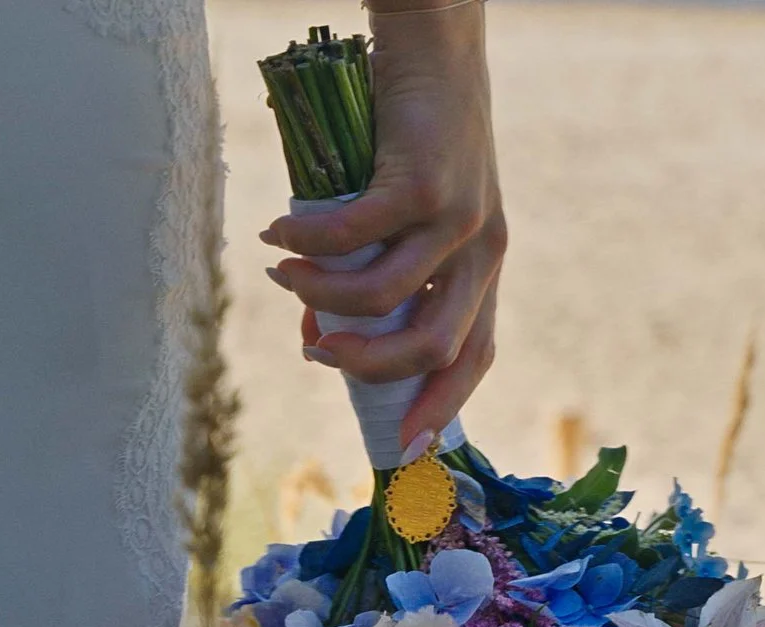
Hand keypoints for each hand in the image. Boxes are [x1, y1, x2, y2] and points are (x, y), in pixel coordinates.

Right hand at [262, 2, 503, 452]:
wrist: (434, 40)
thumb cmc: (407, 129)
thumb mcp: (397, 213)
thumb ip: (370, 274)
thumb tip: (317, 336)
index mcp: (486, 263)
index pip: (475, 355)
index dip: (440, 405)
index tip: (403, 446)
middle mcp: (485, 247)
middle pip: (435, 346)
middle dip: (366, 366)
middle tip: (315, 350)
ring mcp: (462, 216)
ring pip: (386, 299)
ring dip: (323, 302)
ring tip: (283, 277)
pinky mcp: (428, 181)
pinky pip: (356, 239)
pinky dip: (309, 246)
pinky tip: (278, 235)